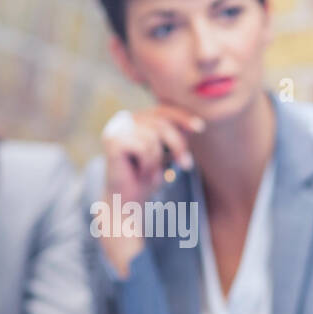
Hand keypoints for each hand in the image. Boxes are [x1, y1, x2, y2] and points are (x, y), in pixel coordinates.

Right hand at [97, 105, 204, 277]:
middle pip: (161, 123)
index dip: (182, 117)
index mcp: (135, 119)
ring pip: (154, 137)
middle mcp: (122, 119)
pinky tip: (140, 173)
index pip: (162, 111)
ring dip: (158, 160)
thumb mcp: (166, 154)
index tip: (201, 128)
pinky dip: (148, 164)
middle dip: (177, 146)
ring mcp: (115, 128)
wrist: (127, 202)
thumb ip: (174, 138)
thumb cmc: (147, 178)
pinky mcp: (111, 140)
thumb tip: (195, 125)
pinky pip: (144, 147)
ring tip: (149, 172)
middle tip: (184, 165)